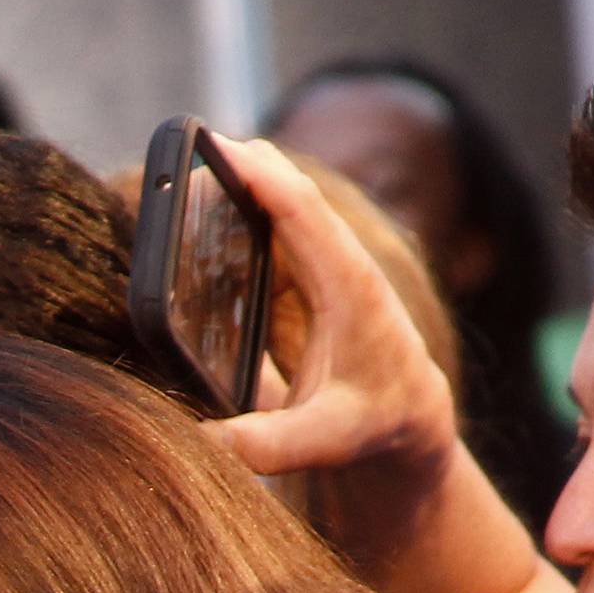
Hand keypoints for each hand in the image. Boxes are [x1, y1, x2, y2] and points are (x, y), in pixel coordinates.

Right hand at [208, 133, 456, 484]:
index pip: (302, 210)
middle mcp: (339, 264)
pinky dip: (236, 228)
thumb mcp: (325, 440)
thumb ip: (266, 444)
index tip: (217, 148)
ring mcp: (324, 269)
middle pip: (287, 191)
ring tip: (183, 188)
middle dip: (239, 167)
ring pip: (277, 209)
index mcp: (350, 285)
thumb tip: (202, 440)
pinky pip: (270, 238)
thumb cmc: (377, 424)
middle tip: (185, 153)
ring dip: (235, 193)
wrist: (410, 424)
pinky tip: (199, 238)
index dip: (260, 175)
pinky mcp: (308, 284)